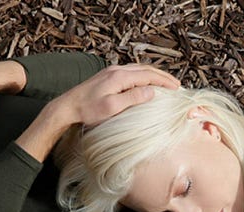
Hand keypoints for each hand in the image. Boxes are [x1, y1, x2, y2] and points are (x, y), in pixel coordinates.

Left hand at [45, 64, 179, 126]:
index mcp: (120, 76)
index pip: (148, 75)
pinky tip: (146, 82)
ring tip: (165, 82)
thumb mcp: (112, 107)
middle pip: (145, 69)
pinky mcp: (107, 76)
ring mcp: (111, 72)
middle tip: (176, 85)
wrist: (67, 107)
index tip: (177, 88)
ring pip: (138, 69)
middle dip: (162, 76)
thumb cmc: (88, 110)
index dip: (164, 81)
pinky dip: (144, 75)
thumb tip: (152, 92)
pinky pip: (131, 72)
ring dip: (154, 75)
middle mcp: (116, 70)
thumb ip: (133, 98)